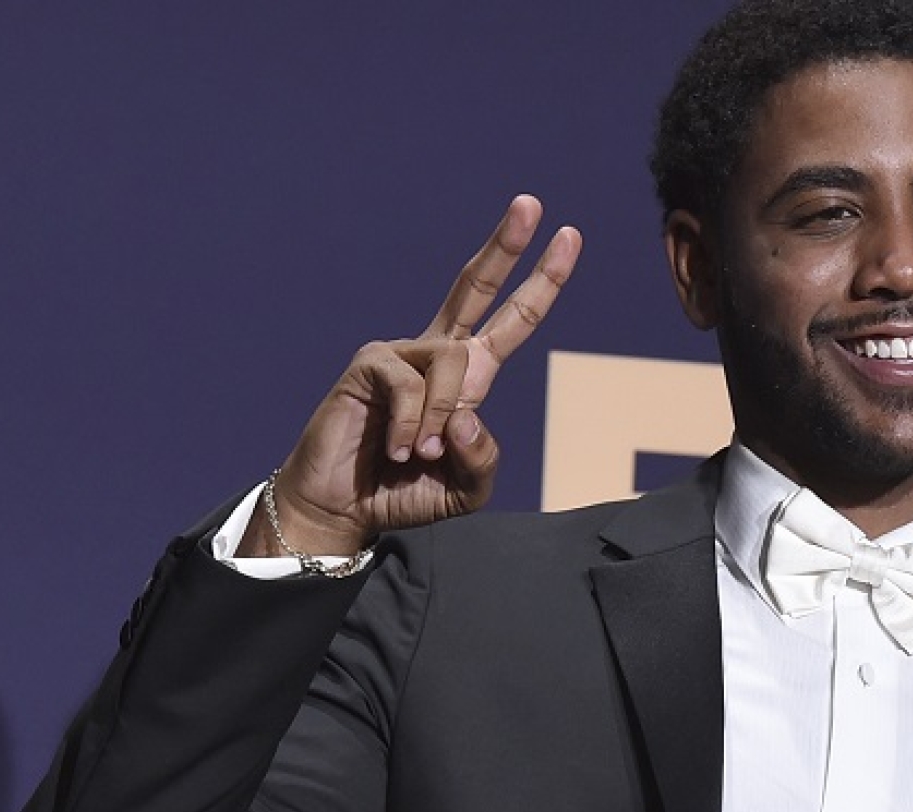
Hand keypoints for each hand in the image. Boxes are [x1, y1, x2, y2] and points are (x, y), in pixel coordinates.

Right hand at [242, 195, 583, 557]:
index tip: (569, 237)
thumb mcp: (467, 486)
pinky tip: (397, 451)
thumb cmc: (405, 492)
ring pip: (456, 360)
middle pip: (476, 287)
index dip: (542, 282)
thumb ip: (483, 456)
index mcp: (469, 377)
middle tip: (531, 203)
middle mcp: (436, 355)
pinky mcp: (369, 363)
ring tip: (419, 454)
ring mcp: (401, 354)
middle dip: (506, 246)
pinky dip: (413, 426)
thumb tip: (467, 412)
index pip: (513, 320)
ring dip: (443, 417)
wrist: (344, 508)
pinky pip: (413, 384)